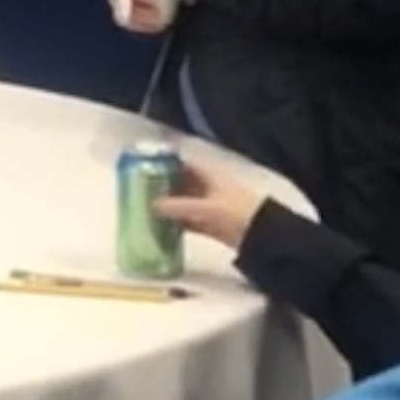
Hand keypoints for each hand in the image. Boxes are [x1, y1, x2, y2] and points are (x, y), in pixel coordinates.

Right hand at [150, 157, 270, 250]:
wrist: (265, 238)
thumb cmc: (238, 213)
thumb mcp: (208, 208)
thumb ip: (180, 207)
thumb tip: (151, 205)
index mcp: (209, 175)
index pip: (182, 163)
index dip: (163, 162)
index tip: (140, 165)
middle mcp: (208, 187)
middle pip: (179, 183)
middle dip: (160, 186)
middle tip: (134, 189)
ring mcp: (209, 206)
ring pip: (181, 203)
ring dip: (165, 206)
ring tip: (141, 208)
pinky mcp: (210, 225)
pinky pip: (186, 220)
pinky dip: (174, 223)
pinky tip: (158, 227)